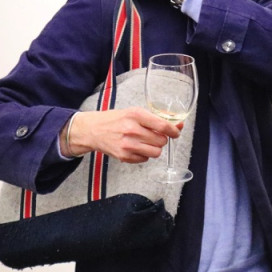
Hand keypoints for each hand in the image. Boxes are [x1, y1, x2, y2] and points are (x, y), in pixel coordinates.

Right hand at [66, 107, 180, 162]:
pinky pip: (145, 159)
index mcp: (136, 115)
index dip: (173, 131)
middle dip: (161, 139)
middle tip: (154, 136)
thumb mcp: (134, 112)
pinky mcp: (124, 156)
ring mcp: (128, 145)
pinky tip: (136, 148)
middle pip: (161, 141)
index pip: (162, 125)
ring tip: (146, 142)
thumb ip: (155, 118)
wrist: (93, 130)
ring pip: (156, 152)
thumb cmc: (115, 120)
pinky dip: (144, 154)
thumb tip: (177, 126)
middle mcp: (132, 130)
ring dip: (154, 148)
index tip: (176, 132)